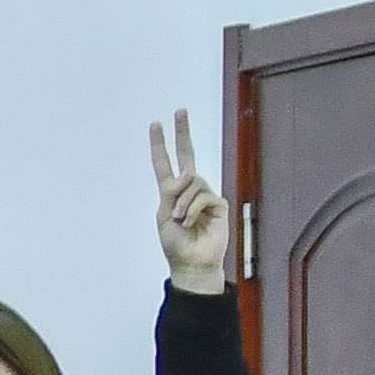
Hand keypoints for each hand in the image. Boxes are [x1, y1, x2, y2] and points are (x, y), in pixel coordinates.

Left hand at [150, 108, 227, 291]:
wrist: (192, 263)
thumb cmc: (176, 244)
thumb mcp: (164, 217)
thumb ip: (170, 193)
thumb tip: (187, 173)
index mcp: (171, 193)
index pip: (165, 164)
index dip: (160, 145)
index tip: (156, 124)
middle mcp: (189, 190)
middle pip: (187, 156)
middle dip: (183, 133)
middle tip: (180, 110)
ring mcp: (205, 195)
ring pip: (192, 182)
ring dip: (183, 202)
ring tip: (182, 220)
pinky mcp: (218, 204)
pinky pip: (204, 196)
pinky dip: (193, 209)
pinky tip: (191, 221)